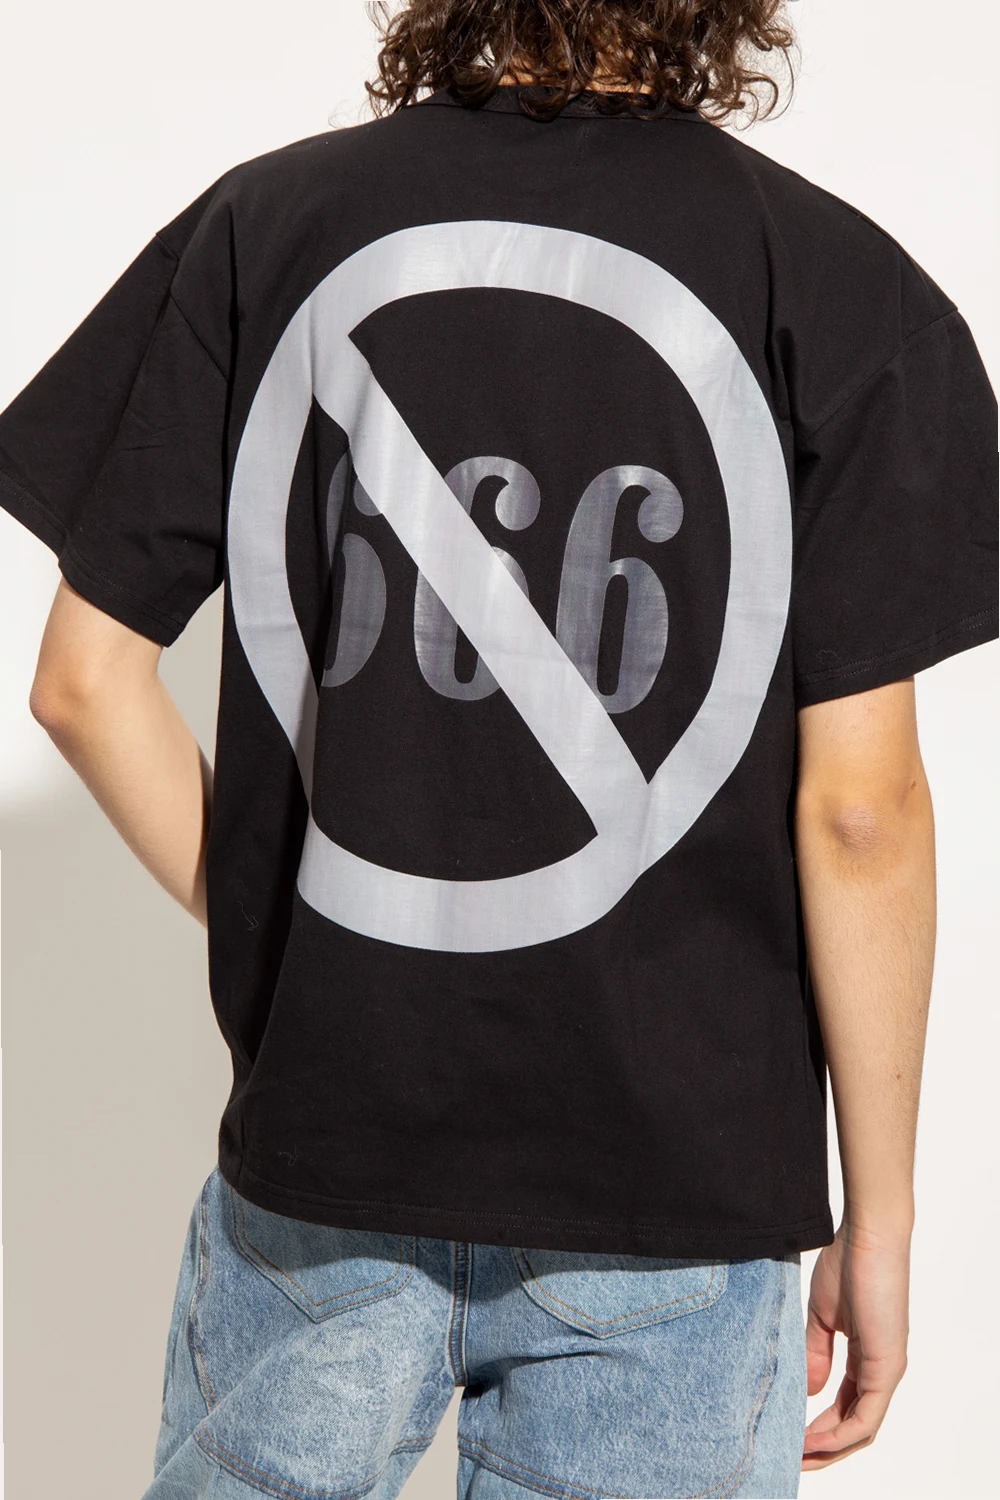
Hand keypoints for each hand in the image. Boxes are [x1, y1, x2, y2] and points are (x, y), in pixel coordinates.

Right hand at [802, 1220, 910, 1469]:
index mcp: (867, 1358)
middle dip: (825, 1447)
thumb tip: (808, 1393)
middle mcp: (881, 1370)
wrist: (867, 1235)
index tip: (791, 1436)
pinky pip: (867, 1417)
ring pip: (863, 1428)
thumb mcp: (822, 1317)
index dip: (820, 1427)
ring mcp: (887, 1370)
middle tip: (792, 1459)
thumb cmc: (847, 1263)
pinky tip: (814, 1441)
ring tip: (798, 1457)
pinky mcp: (887, 1366)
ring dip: (831, 1448)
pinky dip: (841, 1435)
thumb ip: (815, 1354)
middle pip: (856, 1425)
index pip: (846, 1406)